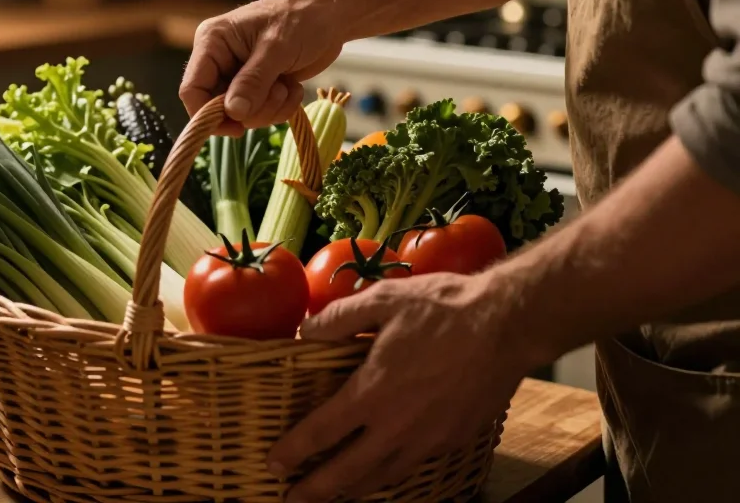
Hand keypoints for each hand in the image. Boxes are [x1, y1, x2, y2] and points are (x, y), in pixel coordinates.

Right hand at [180, 0, 344, 132]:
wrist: (330, 16)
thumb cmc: (302, 19)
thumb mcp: (276, 49)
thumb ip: (253, 81)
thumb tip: (232, 112)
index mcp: (213, 42)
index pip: (192, 89)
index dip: (208, 114)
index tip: (236, 128)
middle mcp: (220, 60)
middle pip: (218, 107)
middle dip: (251, 110)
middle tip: (277, 94)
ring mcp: (239, 74)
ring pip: (241, 114)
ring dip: (269, 108)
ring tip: (287, 87)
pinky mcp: (258, 85)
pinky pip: (260, 112)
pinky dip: (280, 107)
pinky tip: (293, 88)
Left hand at [267, 272, 530, 502]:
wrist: (507, 325)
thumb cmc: (443, 308)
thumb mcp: (383, 299)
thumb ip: (339, 318)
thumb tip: (305, 331)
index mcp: (372, 391)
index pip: (322, 431)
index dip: (294, 450)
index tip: (275, 463)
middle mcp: (397, 425)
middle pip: (347, 472)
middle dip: (316, 489)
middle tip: (293, 499)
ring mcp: (428, 438)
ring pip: (383, 477)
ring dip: (353, 490)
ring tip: (335, 495)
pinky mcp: (453, 439)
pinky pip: (412, 467)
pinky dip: (390, 476)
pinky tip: (384, 471)